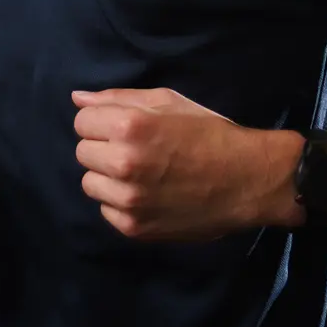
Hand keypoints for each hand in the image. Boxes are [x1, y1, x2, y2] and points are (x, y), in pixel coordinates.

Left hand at [73, 88, 296, 241]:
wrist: (249, 180)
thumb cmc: (209, 134)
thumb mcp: (168, 102)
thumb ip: (117, 99)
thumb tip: (78, 99)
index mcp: (129, 127)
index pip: (82, 122)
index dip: (102, 122)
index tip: (124, 128)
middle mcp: (123, 164)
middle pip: (83, 152)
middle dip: (104, 148)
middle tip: (136, 150)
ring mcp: (128, 200)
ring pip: (90, 183)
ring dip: (108, 177)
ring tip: (142, 174)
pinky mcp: (134, 227)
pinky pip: (106, 210)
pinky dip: (121, 203)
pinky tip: (149, 195)